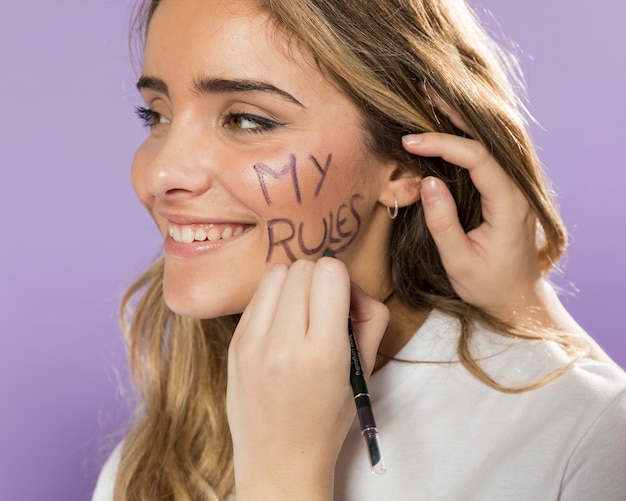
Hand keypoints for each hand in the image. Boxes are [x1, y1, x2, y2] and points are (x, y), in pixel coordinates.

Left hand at [227, 258, 388, 499]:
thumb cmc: (326, 419)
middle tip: (322, 309)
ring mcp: (252, 344)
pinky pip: (256, 296)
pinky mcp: (234, 345)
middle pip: (302, 268)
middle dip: (318, 280)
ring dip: (293, 285)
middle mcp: (284, 344)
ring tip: (299, 314)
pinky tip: (279, 326)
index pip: (330, 272)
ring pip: (276, 273)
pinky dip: (272, 300)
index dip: (341, 280)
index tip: (341, 301)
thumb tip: (351, 286)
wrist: (279, 461)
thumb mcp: (362, 372)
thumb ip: (369, 319)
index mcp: (323, 353)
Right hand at [401, 108, 611, 361]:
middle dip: (456, 114)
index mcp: (510, 204)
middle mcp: (516, 189)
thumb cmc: (488, 285)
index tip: (410, 142)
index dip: (443, 144)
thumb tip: (428, 182)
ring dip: (461, 120)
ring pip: (489, 142)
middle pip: (489, 139)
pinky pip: (486, 156)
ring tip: (431, 100)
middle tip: (424, 92)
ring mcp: (512, 188)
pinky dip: (465, 138)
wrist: (517, 297)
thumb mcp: (460, 262)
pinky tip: (446, 127)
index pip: (477, 158)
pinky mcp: (504, 191)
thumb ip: (444, 223)